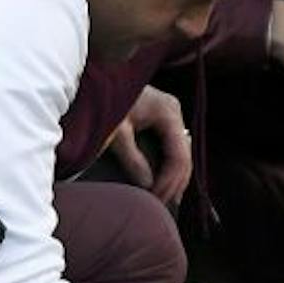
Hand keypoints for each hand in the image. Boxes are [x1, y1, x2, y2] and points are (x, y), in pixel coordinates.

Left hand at [102, 86, 190, 204]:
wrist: (98, 76)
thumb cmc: (105, 99)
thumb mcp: (116, 131)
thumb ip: (132, 158)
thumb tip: (147, 184)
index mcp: (168, 113)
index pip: (179, 156)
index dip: (169, 181)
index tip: (156, 198)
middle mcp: (175, 113)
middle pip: (185, 157)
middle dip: (175, 184)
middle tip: (161, 206)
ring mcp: (171, 116)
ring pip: (182, 154)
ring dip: (174, 178)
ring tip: (164, 200)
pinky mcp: (163, 119)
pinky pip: (173, 148)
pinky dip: (169, 167)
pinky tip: (163, 183)